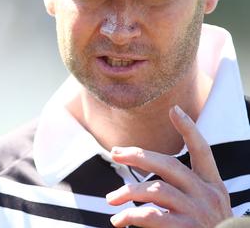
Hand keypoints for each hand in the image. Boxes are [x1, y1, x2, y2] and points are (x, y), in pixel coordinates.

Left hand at [105, 105, 232, 227]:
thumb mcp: (203, 208)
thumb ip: (182, 190)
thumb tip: (145, 176)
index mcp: (213, 186)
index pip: (203, 151)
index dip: (189, 129)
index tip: (174, 109)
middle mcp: (208, 195)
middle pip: (169, 165)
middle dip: (138, 156)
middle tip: (115, 153)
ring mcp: (199, 212)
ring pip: (156, 190)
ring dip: (128, 193)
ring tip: (111, 200)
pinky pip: (152, 217)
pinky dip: (131, 217)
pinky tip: (118, 221)